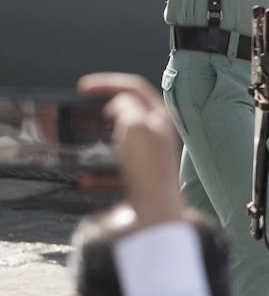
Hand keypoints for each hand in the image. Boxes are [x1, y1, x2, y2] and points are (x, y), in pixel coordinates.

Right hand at [77, 72, 181, 226]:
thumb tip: (119, 105)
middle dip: (110, 109)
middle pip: (133, 112)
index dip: (107, 83)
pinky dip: (101, 175)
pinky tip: (86, 182)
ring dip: (103, 142)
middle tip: (89, 112)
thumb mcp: (134, 124)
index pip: (134, 87)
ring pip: (124, 142)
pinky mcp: (144, 181)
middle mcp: (159, 135)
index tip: (82, 88)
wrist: (156, 212)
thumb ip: (125, 106)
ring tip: (88, 144)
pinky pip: (118, 174)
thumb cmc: (147, 165)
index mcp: (160, 116)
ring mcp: (152, 158)